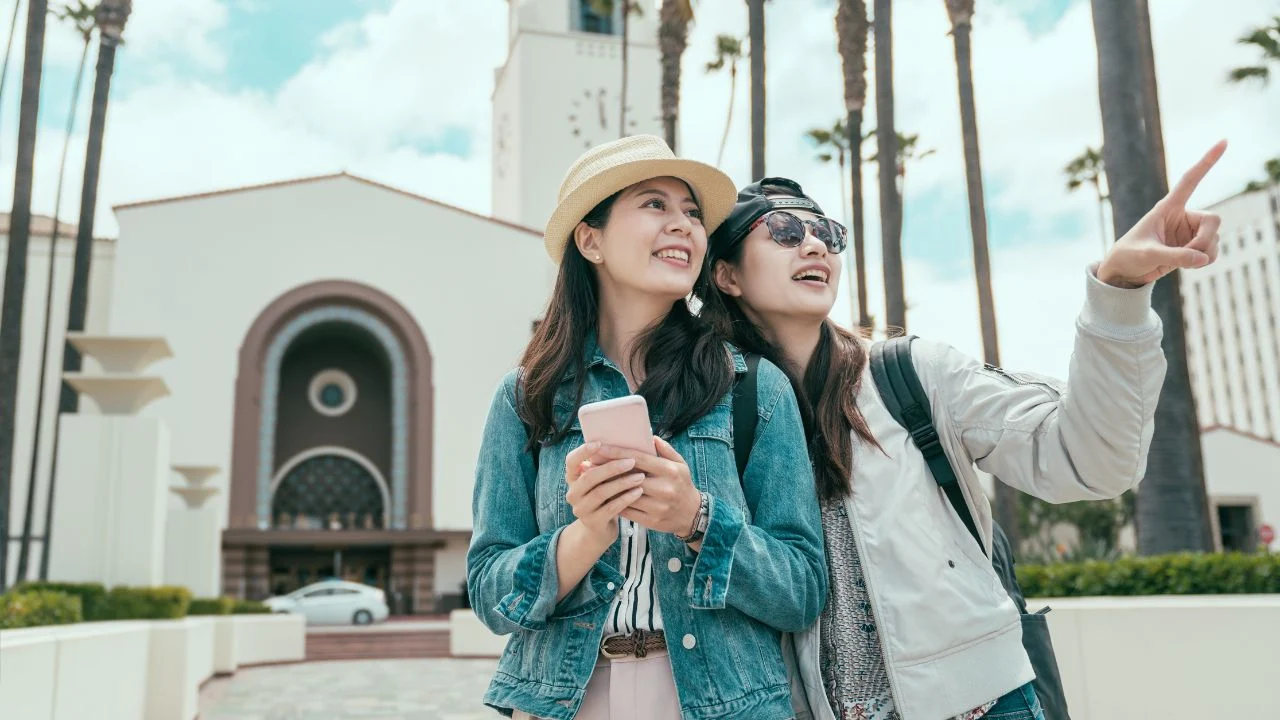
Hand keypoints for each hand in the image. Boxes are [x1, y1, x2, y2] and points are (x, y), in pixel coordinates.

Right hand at [564, 442, 644, 547]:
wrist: (599, 530)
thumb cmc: (604, 498)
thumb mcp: (600, 482)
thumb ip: (603, 466)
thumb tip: (623, 444)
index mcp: (572, 478)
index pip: (571, 461)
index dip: (583, 451)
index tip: (599, 443)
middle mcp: (573, 493)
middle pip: (590, 477)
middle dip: (612, 467)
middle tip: (632, 461)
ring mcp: (581, 509)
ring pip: (601, 492)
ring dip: (622, 483)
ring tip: (640, 477)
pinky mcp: (594, 522)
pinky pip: (611, 507)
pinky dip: (626, 498)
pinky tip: (638, 492)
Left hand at [594, 438, 701, 536]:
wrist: (692, 515)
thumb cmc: (682, 485)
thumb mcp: (680, 464)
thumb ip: (665, 450)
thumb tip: (650, 437)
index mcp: (669, 471)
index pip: (639, 459)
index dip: (617, 453)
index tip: (600, 448)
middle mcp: (663, 488)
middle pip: (629, 477)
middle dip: (608, 470)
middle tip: (590, 463)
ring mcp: (657, 506)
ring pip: (626, 495)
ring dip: (607, 487)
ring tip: (592, 480)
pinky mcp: (651, 520)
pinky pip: (628, 510)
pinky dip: (614, 502)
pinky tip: (603, 495)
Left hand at [1098, 140, 1225, 288]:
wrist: (1124, 273)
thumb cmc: (1128, 256)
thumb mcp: (1147, 254)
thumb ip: (1175, 256)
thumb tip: (1203, 259)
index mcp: (1167, 208)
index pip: (1190, 180)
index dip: (1207, 162)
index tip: (1224, 141)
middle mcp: (1182, 217)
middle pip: (1214, 220)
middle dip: (1206, 240)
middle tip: (1192, 255)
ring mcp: (1189, 232)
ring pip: (1215, 238)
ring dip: (1204, 253)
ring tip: (1181, 262)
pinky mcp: (1192, 247)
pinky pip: (1212, 252)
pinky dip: (1205, 260)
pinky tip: (1188, 264)